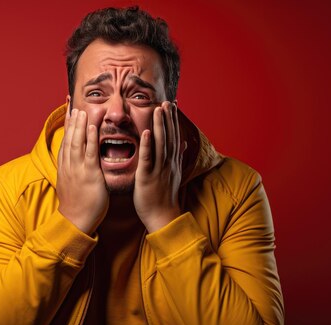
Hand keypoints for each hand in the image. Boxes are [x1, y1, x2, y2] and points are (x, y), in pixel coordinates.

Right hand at [57, 108, 108, 233]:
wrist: (75, 221)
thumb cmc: (77, 205)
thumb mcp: (71, 184)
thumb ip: (73, 171)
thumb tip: (75, 163)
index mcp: (65, 167)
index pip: (65, 141)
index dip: (66, 125)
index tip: (68, 111)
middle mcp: (69, 165)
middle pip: (69, 138)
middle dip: (72, 120)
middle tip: (74, 103)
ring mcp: (78, 169)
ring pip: (77, 141)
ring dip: (80, 124)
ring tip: (82, 109)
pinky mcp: (90, 174)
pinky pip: (89, 153)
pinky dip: (90, 138)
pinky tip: (92, 126)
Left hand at [134, 101, 185, 232]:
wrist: (163, 217)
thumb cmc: (165, 197)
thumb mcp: (174, 174)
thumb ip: (177, 157)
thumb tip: (182, 144)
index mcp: (173, 161)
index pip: (174, 136)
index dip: (174, 119)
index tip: (173, 104)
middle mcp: (168, 163)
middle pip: (169, 135)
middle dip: (169, 117)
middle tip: (167, 100)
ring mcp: (159, 169)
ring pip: (161, 143)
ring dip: (160, 125)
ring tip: (159, 109)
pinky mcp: (148, 177)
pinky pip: (148, 158)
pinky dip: (148, 144)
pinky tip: (147, 131)